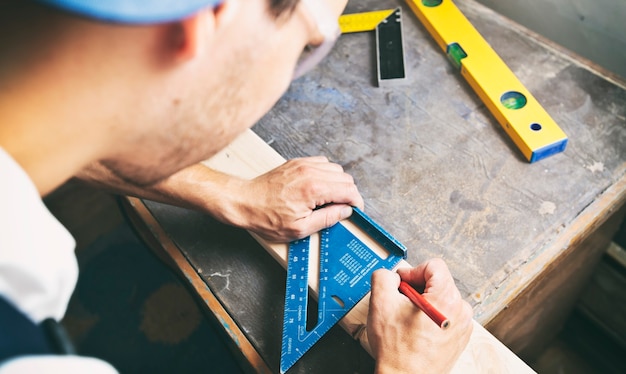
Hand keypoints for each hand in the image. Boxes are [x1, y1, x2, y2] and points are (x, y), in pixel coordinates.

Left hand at [221, 156, 363, 241]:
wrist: (244, 201)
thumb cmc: (266, 217)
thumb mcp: (299, 228)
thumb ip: (327, 219)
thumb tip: (345, 212)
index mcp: (314, 189)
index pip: (349, 190)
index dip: (356, 202)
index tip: (355, 211)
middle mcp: (311, 172)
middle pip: (345, 178)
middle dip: (348, 194)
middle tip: (341, 208)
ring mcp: (303, 165)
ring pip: (336, 169)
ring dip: (338, 184)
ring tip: (329, 199)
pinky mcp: (297, 162)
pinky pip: (322, 163)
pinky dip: (326, 174)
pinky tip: (319, 188)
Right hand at [367, 259, 472, 373]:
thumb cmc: (397, 349)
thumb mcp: (381, 302)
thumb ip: (384, 276)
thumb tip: (391, 275)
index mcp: (447, 297)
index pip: (433, 266)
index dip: (412, 272)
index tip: (401, 284)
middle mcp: (460, 310)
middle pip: (437, 282)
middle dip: (416, 289)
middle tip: (400, 303)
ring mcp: (462, 325)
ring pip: (440, 299)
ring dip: (422, 303)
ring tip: (407, 320)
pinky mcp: (458, 338)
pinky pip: (444, 315)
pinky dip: (429, 317)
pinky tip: (415, 330)